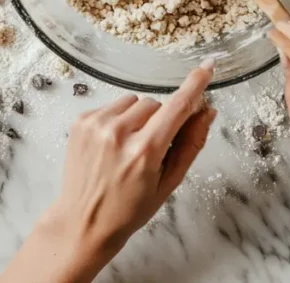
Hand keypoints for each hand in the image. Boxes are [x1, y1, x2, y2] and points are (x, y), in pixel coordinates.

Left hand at [0, 64, 217, 282]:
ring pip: (137, 101)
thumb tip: (208, 111)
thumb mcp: (170, 182)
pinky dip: (120, 119)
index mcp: (144, 151)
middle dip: (162, 120)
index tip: (208, 66)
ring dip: (140, 117)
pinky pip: (115, 105)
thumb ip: (192, 143)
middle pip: (158, 103)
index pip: (178, 106)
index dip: (196, 84)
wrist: (82, 223)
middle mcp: (118, 133)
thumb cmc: (130, 208)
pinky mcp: (81, 121)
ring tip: (130, 146)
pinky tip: (113, 144)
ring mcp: (96, 125)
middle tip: (153, 148)